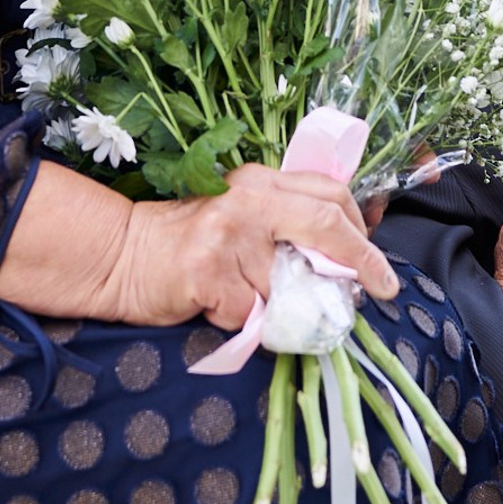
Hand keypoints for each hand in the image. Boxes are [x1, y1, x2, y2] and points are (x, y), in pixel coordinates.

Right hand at [108, 165, 400, 329]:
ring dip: (284, 306)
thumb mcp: (243, 218)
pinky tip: (220, 306)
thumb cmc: (188, 241)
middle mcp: (248, 199)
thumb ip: (287, 227)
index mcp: (262, 181)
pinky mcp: (209, 271)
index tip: (379, 267)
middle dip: (361, 260)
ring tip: (250, 299)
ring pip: (289, 285)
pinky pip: (254, 314)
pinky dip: (247, 322)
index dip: (363, 232)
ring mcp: (228, 234)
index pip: (330, 194)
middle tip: (378, 288)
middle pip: (325, 223)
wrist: (123, 255)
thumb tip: (346, 262)